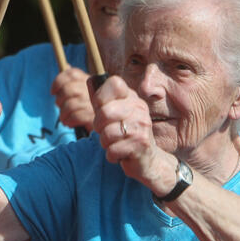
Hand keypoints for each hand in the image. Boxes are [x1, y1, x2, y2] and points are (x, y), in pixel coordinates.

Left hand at [50, 66, 93, 131]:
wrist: (110, 124)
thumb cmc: (93, 108)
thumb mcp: (86, 91)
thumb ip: (75, 79)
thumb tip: (66, 65)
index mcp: (90, 81)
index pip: (72, 74)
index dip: (58, 82)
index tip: (53, 91)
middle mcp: (94, 90)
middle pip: (68, 90)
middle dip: (60, 101)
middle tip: (61, 107)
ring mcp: (94, 104)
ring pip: (69, 105)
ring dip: (63, 114)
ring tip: (65, 118)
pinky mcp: (93, 117)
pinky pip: (75, 116)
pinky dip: (69, 121)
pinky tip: (70, 123)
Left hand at [91, 75, 171, 189]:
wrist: (149, 159)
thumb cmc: (126, 134)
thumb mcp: (114, 114)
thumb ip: (101, 100)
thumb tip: (91, 81)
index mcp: (132, 98)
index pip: (115, 83)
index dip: (101, 97)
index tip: (102, 109)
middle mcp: (139, 109)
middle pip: (105, 112)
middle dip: (99, 126)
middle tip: (106, 132)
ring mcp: (142, 126)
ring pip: (107, 134)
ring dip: (105, 143)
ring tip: (115, 143)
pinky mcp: (141, 144)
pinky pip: (112, 150)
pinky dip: (112, 155)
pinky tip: (120, 153)